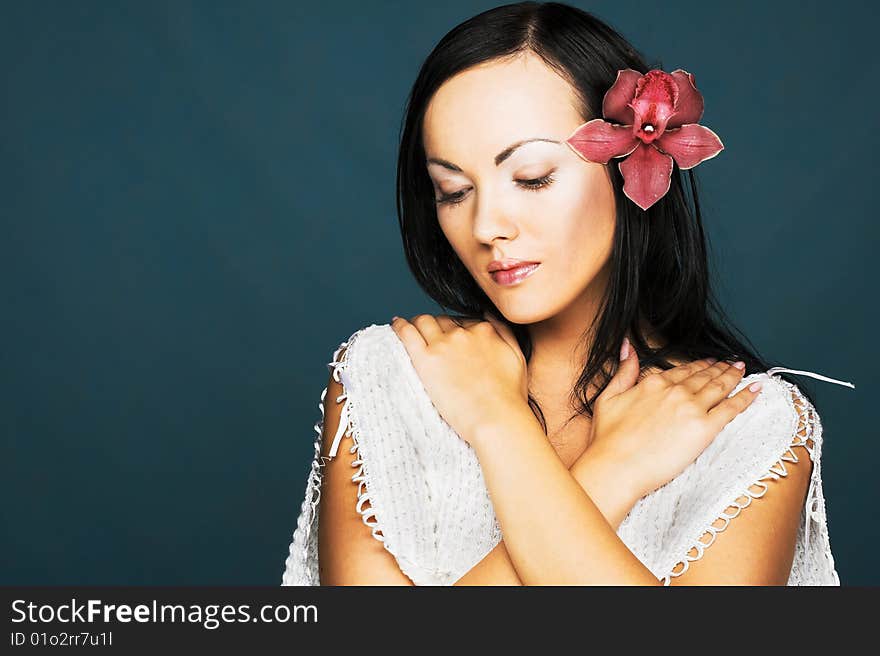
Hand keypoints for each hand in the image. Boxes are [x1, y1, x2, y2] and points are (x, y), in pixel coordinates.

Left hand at [390, 312, 528, 443]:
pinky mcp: (426, 360)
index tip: (450, 339)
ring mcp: (444, 345)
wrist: (496, 418)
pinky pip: (407, 333)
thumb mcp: (516, 356)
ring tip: (412, 329)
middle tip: (429, 338)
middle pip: (443, 320)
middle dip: (436, 327)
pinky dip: (400, 326)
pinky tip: (396, 325)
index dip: (454, 329)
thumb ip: (504, 332)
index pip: (462, 321)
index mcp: (484, 331)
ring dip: (418, 323)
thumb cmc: (509, 396)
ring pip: (424, 321)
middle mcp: (463, 333)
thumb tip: (488, 314)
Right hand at [587, 341, 762, 499]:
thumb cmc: (608, 439)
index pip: (682, 371)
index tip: (708, 363)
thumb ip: (623, 370)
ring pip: (720, 387)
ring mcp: (692, 409)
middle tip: (731, 364)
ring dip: (733, 376)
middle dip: (719, 368)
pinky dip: (746, 397)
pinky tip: (756, 389)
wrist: (616, 465)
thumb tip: (627, 346)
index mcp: (654, 384)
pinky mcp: (705, 429)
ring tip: (742, 370)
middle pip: (704, 376)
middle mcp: (676, 392)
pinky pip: (731, 408)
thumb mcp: (609, 396)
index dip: (698, 366)